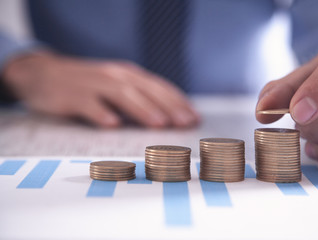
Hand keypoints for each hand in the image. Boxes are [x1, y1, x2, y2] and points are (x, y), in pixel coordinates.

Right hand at [2, 50, 199, 127]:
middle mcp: (115, 76)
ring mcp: (94, 84)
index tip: (194, 118)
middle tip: (185, 123)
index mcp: (128, 75)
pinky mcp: (72, 95)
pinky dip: (101, 113)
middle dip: (168, 107)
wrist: (43, 74)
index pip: (159, 87)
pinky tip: (112, 124)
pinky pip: (88, 104)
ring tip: (159, 124)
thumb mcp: (116, 86)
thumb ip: (138, 98)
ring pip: (122, 95)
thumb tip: (168, 119)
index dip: (178, 102)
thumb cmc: (88, 85)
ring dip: (142, 109)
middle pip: (146, 90)